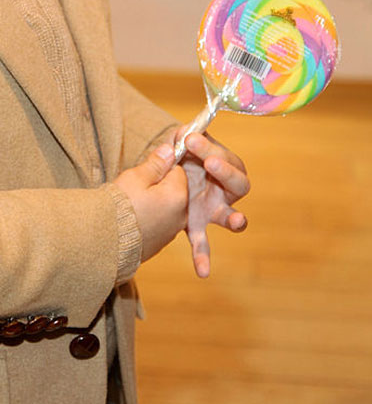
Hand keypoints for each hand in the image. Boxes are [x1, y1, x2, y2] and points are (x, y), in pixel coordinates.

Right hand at [114, 145, 187, 263]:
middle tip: (136, 187)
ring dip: (156, 202)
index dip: (162, 167)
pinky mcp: (161, 244)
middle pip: (175, 190)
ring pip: (168, 208)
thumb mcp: (136, 177)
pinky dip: (151, 218)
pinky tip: (133, 218)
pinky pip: (161, 224)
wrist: (104, 241)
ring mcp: (172, 232)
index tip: (145, 170)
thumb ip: (156, 164)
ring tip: (133, 203)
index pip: (178, 171)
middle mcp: (181, 216)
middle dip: (160, 185)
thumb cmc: (119, 205)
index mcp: (178, 196)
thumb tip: (170, 150)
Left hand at [179, 131, 249, 278]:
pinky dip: (203, 257)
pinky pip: (202, 244)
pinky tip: (202, 272)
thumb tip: (182, 131)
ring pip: (230, 215)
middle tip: (211, 163)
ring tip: (236, 222)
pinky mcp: (197, 226)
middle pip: (239, 183)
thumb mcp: (180, 145)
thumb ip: (182, 138)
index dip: (211, 148)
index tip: (191, 138)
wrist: (164, 179)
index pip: (226, 157)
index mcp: (223, 166)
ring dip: (235, 219)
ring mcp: (213, 210)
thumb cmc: (181, 158)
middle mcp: (224, 190)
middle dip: (226, 172)